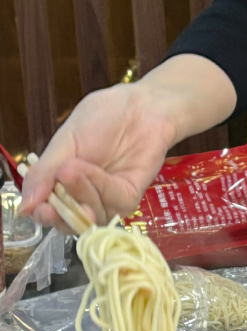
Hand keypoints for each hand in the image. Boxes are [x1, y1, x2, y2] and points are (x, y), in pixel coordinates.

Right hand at [21, 55, 236, 231]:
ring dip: (80, 194)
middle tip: (55, 202)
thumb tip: (23, 208)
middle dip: (62, 213)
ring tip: (72, 168)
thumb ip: (43, 174)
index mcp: (62, 184)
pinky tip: (95, 170)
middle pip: (71, 222)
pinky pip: (114, 204)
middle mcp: (85, 196)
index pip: (50, 213)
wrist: (140, 108)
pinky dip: (101, 188)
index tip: (42, 211)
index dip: (45, 216)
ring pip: (92, 216)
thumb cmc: (101, 119)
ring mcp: (109, 199)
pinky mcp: (130, 197)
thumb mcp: (64, 142)